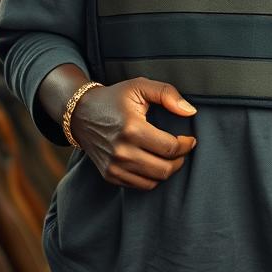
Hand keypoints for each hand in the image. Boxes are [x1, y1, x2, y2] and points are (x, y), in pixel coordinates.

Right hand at [70, 77, 197, 189]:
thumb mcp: (140, 86)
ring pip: (153, 181)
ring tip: (171, 156)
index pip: (170, 148)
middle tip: (183, 149)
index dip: (186, 145)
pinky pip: (139, 185)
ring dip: (168, 170)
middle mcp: (121, 151)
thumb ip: (168, 94)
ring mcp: (114, 166)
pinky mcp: (109, 175)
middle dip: (180, 160)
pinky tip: (155, 162)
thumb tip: (190, 111)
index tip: (190, 139)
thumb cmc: (114, 98)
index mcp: (132, 128)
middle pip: (164, 169)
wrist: (81, 113)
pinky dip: (152, 177)